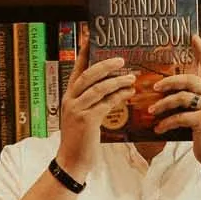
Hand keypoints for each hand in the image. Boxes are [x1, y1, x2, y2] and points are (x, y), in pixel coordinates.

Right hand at [56, 26, 134, 181]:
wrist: (72, 161)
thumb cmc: (81, 139)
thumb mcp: (84, 116)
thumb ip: (95, 101)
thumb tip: (115, 88)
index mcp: (68, 96)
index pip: (77, 70)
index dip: (83, 53)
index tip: (90, 37)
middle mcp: (70, 100)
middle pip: (88, 76)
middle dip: (105, 66)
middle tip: (121, 60)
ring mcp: (77, 110)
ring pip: (98, 89)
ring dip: (117, 81)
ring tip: (131, 78)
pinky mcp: (87, 121)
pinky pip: (105, 103)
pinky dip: (119, 97)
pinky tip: (129, 94)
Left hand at [153, 29, 200, 167]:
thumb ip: (197, 101)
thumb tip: (174, 94)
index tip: (194, 36)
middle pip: (189, 79)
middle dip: (169, 82)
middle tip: (154, 88)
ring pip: (181, 97)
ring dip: (163, 105)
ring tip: (152, 112)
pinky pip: (180, 116)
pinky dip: (166, 123)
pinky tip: (159, 129)